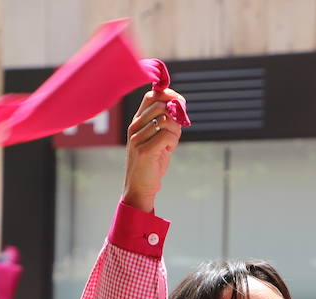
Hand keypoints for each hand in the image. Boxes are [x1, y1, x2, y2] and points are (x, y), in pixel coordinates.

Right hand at [123, 88, 185, 211]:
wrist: (140, 186)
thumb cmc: (152, 161)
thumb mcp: (157, 137)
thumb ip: (166, 122)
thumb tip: (179, 106)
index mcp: (137, 120)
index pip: (152, 96)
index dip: (169, 96)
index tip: (180, 105)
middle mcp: (134, 126)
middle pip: (161, 106)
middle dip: (176, 117)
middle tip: (176, 131)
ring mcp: (137, 138)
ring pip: (165, 120)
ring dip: (175, 131)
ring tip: (170, 143)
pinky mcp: (145, 150)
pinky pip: (167, 135)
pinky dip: (173, 142)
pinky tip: (168, 150)